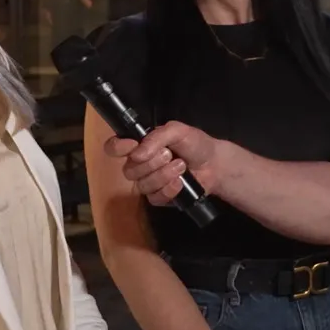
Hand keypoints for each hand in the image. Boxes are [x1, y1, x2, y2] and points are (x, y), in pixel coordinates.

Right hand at [105, 122, 219, 206]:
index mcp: (140, 145)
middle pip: (129, 170)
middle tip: (170, 155)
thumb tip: (137, 153)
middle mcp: (140, 164)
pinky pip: (154, 198)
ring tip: (181, 166)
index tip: (132, 146)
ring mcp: (148, 182)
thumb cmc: (195, 144)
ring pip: (142, 185)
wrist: (214, 164)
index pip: (115, 147)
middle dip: (152, 163)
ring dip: (163, 175)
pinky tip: (180, 183)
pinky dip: (168, 190)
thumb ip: (157, 137)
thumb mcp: (178, 131)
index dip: (118, 148)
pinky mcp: (158, 197)